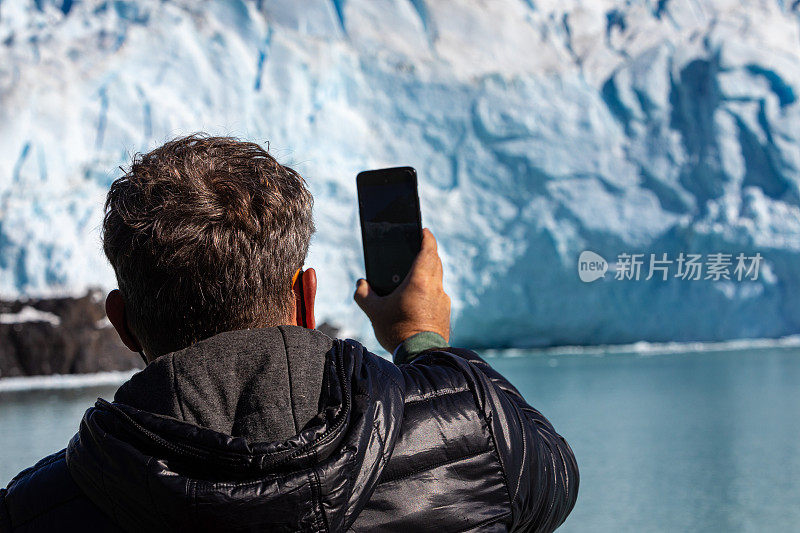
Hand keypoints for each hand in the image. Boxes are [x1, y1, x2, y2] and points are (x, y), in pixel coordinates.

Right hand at [354, 228, 450, 352]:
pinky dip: (429, 289)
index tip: (423, 230)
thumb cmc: (397, 331)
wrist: (420, 356)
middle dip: (427, 252)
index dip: (426, 237)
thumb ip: (363, 294)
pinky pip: (438, 294)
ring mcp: (443, 300)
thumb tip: (361, 284)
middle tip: (416, 249)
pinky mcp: (445, 312)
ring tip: (413, 275)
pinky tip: (416, 299)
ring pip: (437, 278)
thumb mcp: (374, 312)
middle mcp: (435, 287)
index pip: (428, 249)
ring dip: (428, 272)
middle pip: (435, 261)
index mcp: (420, 280)